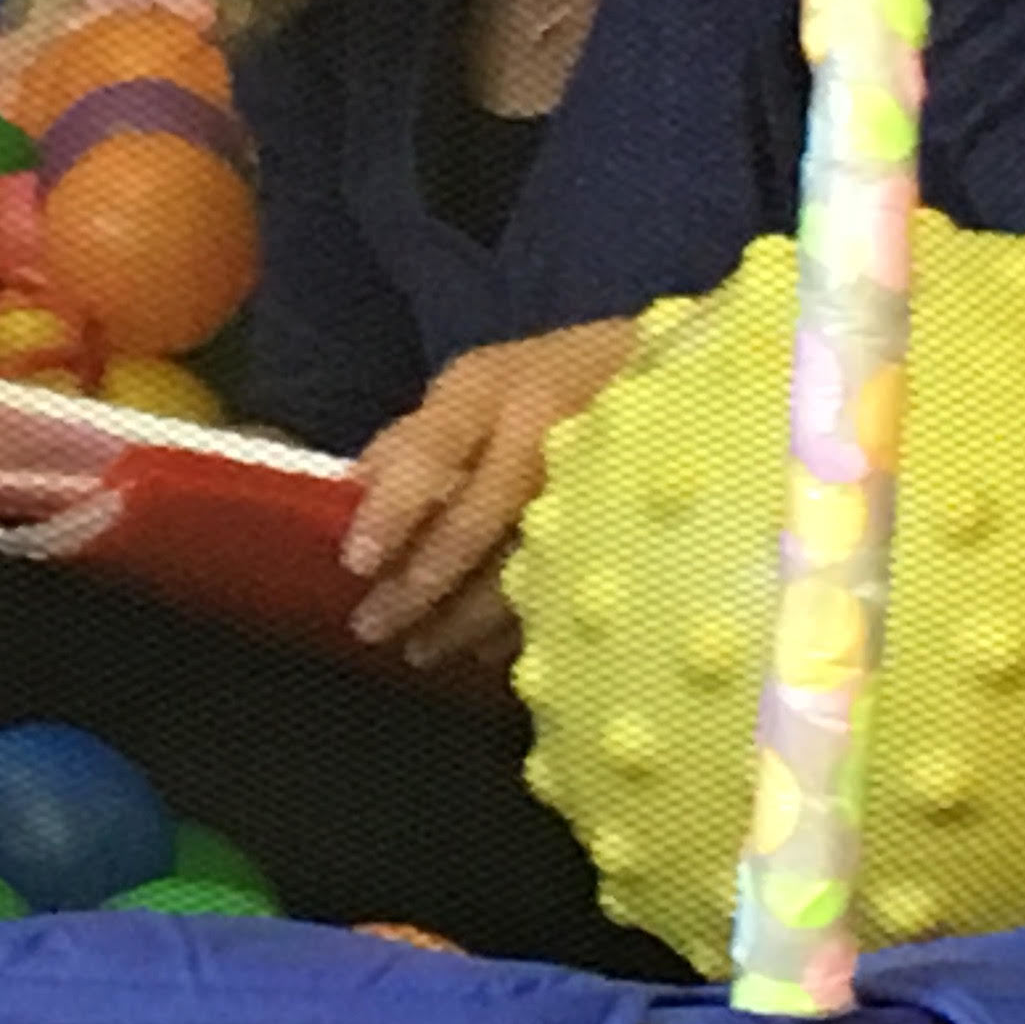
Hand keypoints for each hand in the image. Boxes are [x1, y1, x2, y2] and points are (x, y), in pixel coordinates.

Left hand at [342, 318, 638, 668]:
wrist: (671, 372)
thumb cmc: (549, 381)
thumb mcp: (477, 386)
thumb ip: (415, 439)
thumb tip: (353, 489)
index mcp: (489, 388)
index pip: (430, 450)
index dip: (393, 509)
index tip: (356, 564)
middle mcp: (541, 424)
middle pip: (476, 516)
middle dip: (421, 583)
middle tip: (374, 629)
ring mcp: (595, 473)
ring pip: (523, 561)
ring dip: (466, 618)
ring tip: (424, 651)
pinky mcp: (630, 516)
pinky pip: (567, 580)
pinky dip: (522, 621)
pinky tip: (488, 647)